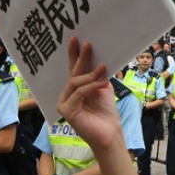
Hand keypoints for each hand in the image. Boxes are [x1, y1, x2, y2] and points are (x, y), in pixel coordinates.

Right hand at [55, 38, 123, 153]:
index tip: (77, 39)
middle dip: (80, 57)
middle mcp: (67, 95)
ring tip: (103, 67)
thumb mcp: (103, 89)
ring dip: (91, 74)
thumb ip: (98, 76)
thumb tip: (99, 59)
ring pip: (75, 82)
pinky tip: (103, 82)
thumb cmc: (106, 114)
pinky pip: (79, 93)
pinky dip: (91, 86)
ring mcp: (64, 103)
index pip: (74, 70)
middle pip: (73, 73)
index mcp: (75, 89)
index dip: (75, 55)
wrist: (110, 134)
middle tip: (87, 44)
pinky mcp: (66, 111)